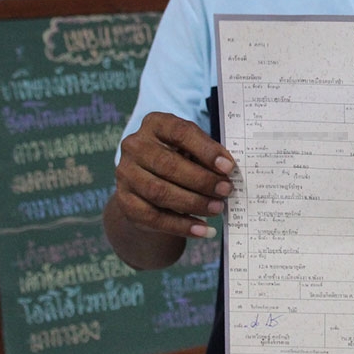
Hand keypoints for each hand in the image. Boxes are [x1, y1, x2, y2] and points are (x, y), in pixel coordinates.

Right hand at [112, 111, 235, 238]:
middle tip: (225, 190)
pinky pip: (154, 217)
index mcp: (155, 124)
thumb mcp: (191, 149)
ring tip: (217, 208)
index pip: (180, 132)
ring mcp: (125, 174)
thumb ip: (206, 155)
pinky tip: (202, 229)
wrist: (148, 185)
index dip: (206, 150)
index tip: (228, 166)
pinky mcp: (125, 201)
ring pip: (160, 192)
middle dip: (202, 180)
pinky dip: (181, 225)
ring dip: (193, 203)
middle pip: (168, 165)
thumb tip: (228, 170)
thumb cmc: (178, 159)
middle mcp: (135, 146)